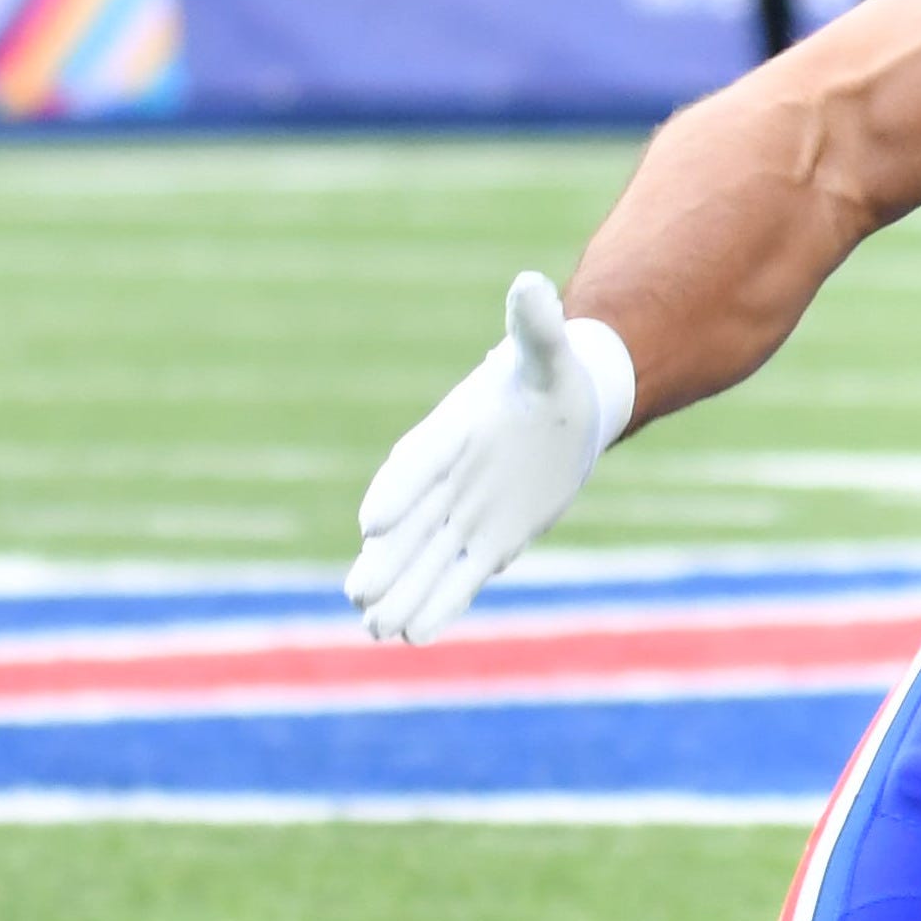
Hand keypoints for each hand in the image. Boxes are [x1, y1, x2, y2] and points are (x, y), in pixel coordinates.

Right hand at [348, 272, 636, 643]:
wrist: (563, 409)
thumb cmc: (548, 377)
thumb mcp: (547, 352)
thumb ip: (535, 326)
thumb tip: (532, 283)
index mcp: (450, 431)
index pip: (416, 464)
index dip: (397, 492)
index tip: (373, 522)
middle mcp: (447, 480)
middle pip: (409, 526)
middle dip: (386, 561)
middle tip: (358, 594)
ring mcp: (465, 514)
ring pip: (427, 560)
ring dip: (403, 593)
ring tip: (374, 629)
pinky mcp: (491, 540)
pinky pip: (461, 576)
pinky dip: (441, 605)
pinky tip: (412, 637)